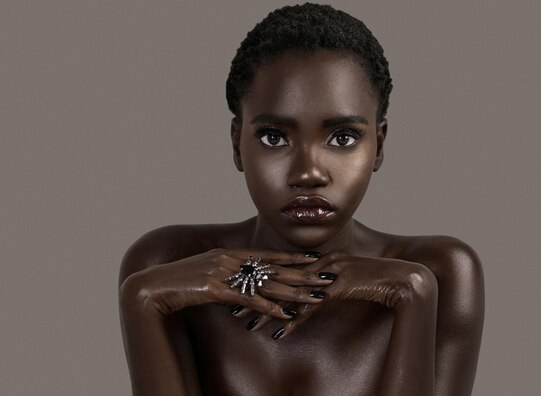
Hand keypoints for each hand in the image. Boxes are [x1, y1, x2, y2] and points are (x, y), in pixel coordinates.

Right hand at [118, 249, 333, 319]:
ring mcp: (225, 273)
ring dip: (293, 293)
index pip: (269, 256)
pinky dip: (268, 308)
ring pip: (267, 285)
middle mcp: (231, 260)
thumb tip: (242, 286)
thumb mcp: (207, 274)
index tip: (315, 259)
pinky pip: (249, 300)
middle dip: (303, 275)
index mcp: (230, 254)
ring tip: (315, 299)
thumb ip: (227, 276)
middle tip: (326, 277)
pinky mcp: (217, 289)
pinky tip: (284, 315)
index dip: (293, 258)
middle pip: (275, 269)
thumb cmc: (180, 282)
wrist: (153, 286)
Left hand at [248, 252, 436, 338]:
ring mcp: (328, 275)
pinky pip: (310, 309)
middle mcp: (321, 263)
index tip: (243, 290)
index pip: (284, 270)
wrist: (403, 279)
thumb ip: (332, 280)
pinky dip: (293, 322)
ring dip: (267, 310)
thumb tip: (316, 291)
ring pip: (290, 295)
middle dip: (256, 293)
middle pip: (281, 280)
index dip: (262, 281)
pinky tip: (278, 334)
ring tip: (247, 324)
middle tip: (232, 306)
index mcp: (322, 258)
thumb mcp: (350, 277)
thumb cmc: (378, 280)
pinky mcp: (336, 289)